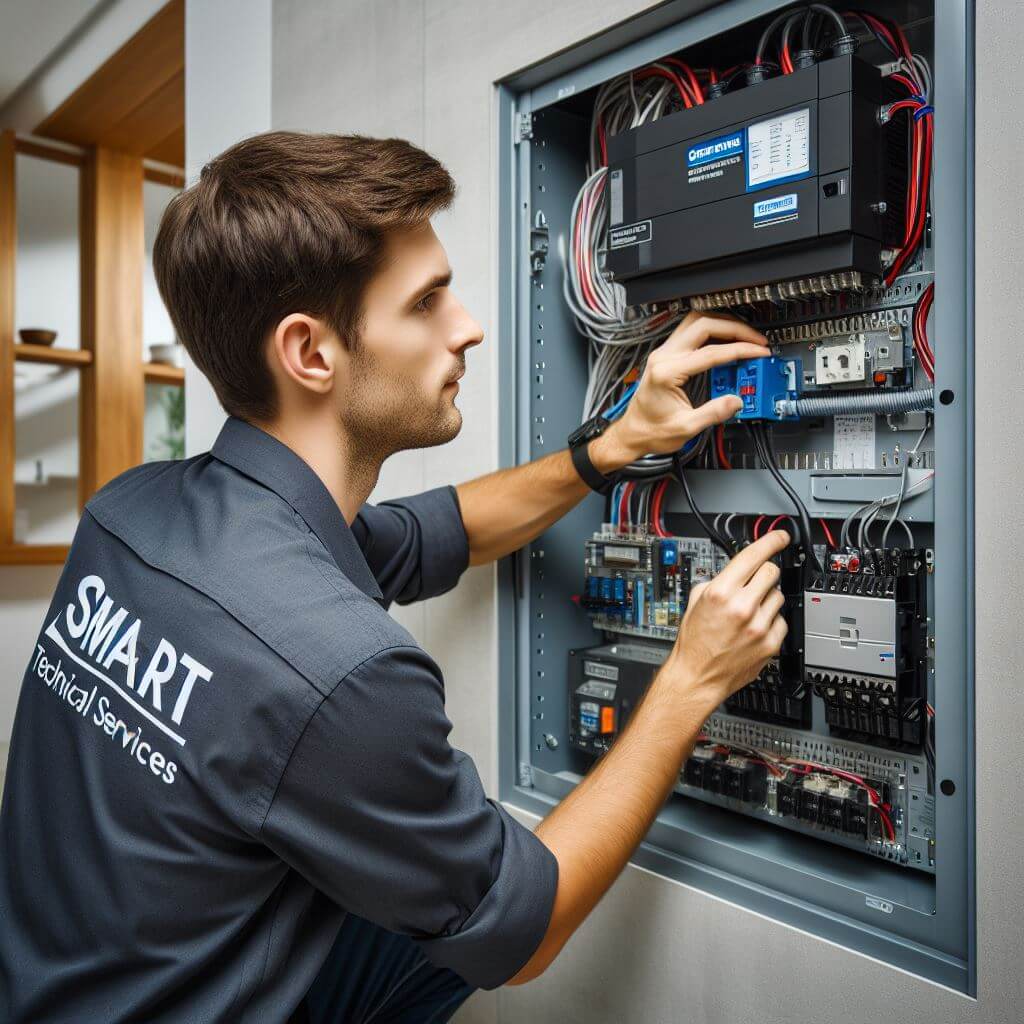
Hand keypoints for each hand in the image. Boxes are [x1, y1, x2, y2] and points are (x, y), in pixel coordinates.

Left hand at [589, 312, 768, 471]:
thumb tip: (736, 401)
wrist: (632, 434)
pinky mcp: (666, 356)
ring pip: (695, 322)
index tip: (759, 352)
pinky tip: (725, 340)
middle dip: (734, 328)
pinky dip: (712, 331)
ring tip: (744, 335)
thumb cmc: (651, 431)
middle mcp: (663, 357)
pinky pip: (691, 332)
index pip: (711, 352)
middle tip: (756, 340)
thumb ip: (713, 413)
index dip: (740, 350)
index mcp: (667, 372)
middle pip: (703, 325)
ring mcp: (663, 354)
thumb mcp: (685, 428)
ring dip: (722, 324)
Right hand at [663, 530, 789, 709]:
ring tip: (750, 611)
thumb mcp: (696, 601)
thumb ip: (718, 581)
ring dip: (767, 598)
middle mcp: (742, 607)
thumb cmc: (694, 642)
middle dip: (764, 572)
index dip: (771, 541)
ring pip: (778, 595)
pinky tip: (755, 627)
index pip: (753, 556)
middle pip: (771, 571)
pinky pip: (782, 620)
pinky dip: (771, 620)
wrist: (697, 676)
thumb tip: (737, 569)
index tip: (780, 536)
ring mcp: (759, 626)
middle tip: (755, 581)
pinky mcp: (771, 643)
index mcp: (721, 592)